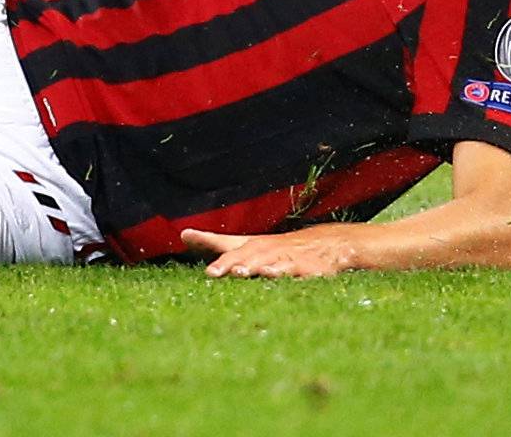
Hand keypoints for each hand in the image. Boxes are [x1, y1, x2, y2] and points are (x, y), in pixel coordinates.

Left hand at [181, 226, 365, 278]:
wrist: (327, 245)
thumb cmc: (277, 248)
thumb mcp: (247, 244)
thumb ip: (216, 242)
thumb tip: (183, 234)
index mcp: (250, 245)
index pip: (224, 241)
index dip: (205, 239)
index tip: (185, 235)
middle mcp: (265, 249)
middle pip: (243, 255)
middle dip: (227, 263)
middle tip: (211, 272)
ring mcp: (285, 257)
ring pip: (266, 261)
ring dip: (253, 266)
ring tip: (238, 272)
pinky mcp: (306, 268)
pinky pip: (294, 270)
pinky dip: (284, 272)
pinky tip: (274, 274)